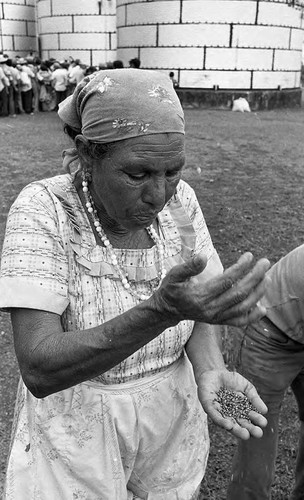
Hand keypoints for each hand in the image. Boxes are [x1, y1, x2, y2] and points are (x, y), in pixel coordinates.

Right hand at [154, 251, 270, 326]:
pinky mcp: (219, 322)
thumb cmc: (172, 288)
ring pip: (242, 307)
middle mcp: (209, 309)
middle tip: (265, 262)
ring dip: (257, 293)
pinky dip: (252, 317)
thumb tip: (204, 256)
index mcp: (199, 296)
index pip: (226, 281)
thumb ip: (189, 266)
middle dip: (255, 277)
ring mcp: (215, 317)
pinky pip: (239, 322)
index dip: (240, 268)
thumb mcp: (174, 274)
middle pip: (238, 293)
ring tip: (266, 278)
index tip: (249, 255)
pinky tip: (262, 308)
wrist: (167, 309)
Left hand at [196, 369, 267, 439]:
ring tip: (246, 435)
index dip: (256, 421)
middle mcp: (231, 415)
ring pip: (229, 424)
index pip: (250, 418)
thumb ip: (254, 398)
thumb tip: (265, 410)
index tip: (264, 423)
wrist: (214, 371)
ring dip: (237, 430)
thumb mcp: (246, 387)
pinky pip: (215, 416)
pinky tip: (229, 425)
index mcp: (241, 411)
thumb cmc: (231, 380)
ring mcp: (220, 412)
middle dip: (249, 430)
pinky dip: (222, 421)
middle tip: (258, 434)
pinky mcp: (209, 408)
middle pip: (241, 425)